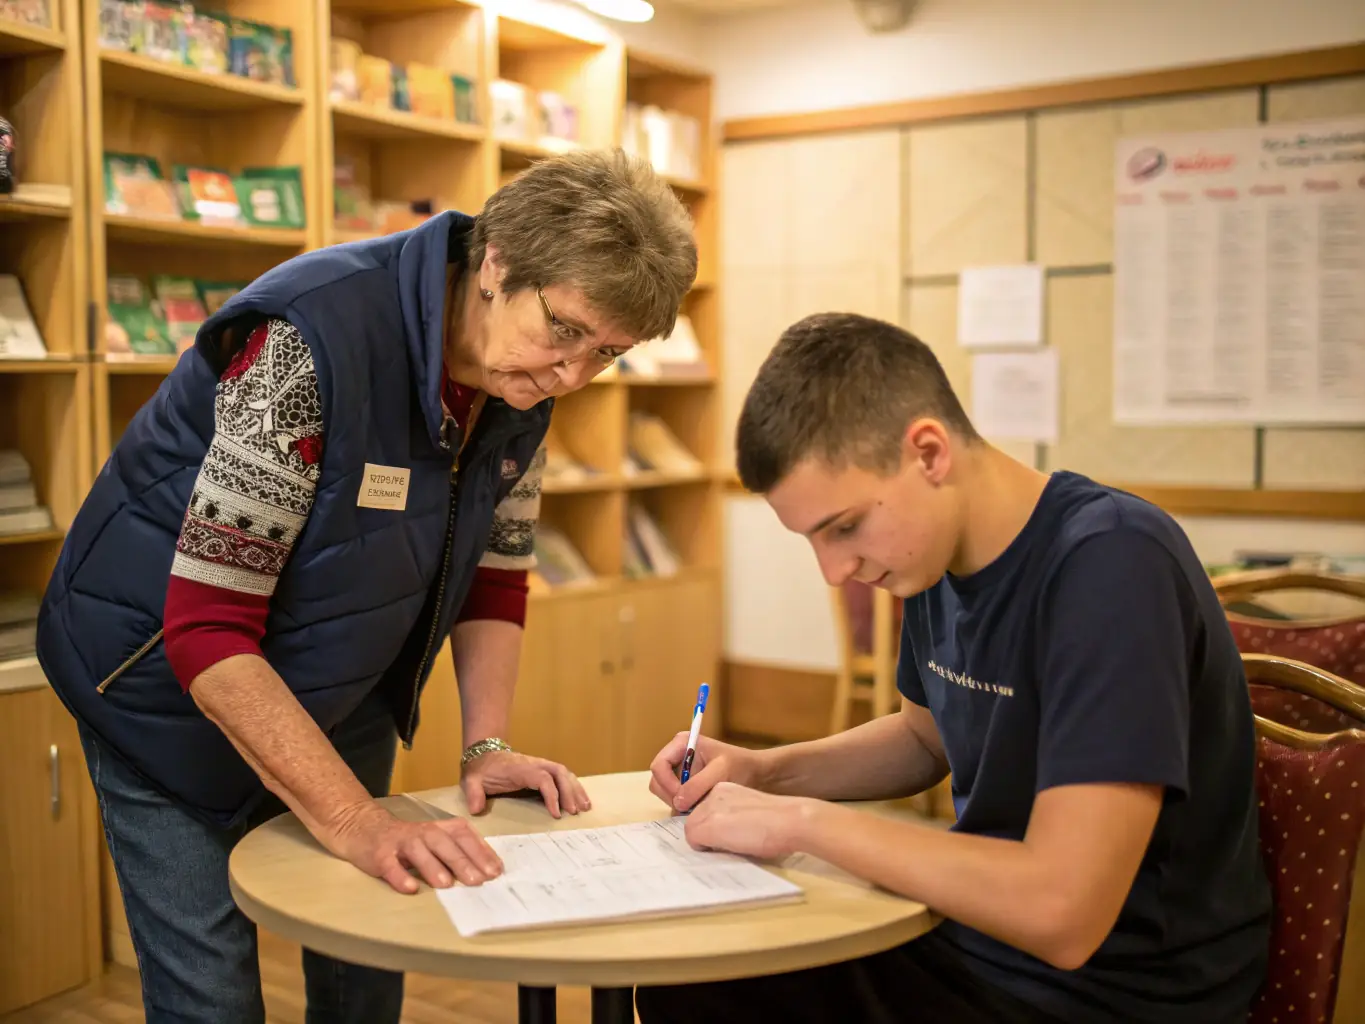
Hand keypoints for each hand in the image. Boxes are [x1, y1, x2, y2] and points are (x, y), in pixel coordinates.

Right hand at [326, 800, 502, 893]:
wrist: (362, 827)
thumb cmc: (407, 840)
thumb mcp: (433, 840)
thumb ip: (456, 852)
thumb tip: (486, 871)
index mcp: (439, 829)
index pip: (464, 835)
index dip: (480, 851)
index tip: (496, 870)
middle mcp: (422, 833)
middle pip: (445, 843)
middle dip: (463, 861)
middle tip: (478, 880)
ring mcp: (400, 842)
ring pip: (419, 851)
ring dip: (433, 867)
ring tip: (447, 884)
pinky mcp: (380, 854)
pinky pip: (390, 865)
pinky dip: (400, 876)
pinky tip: (410, 888)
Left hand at [461, 748, 589, 817]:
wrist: (483, 755)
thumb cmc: (480, 771)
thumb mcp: (471, 781)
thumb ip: (474, 794)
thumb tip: (476, 809)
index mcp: (520, 768)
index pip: (543, 778)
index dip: (552, 795)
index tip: (556, 814)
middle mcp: (534, 764)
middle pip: (560, 773)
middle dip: (570, 792)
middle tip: (575, 812)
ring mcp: (540, 766)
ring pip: (564, 773)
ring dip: (576, 789)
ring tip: (585, 807)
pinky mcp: (543, 770)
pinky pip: (563, 776)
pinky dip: (573, 786)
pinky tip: (580, 799)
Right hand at [649, 732, 766, 812]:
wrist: (756, 774)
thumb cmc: (741, 765)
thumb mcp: (721, 771)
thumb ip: (698, 784)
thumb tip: (678, 801)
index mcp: (682, 744)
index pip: (659, 765)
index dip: (667, 783)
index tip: (682, 798)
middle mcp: (677, 757)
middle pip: (658, 781)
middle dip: (671, 795)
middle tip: (690, 806)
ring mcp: (679, 773)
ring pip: (664, 793)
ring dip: (678, 802)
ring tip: (699, 804)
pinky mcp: (685, 787)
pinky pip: (674, 800)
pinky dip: (683, 807)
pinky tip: (701, 807)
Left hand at [683, 781, 813, 860]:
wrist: (790, 819)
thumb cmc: (780, 820)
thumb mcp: (749, 810)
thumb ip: (731, 816)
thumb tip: (719, 835)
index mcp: (724, 788)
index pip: (704, 810)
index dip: (713, 826)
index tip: (729, 834)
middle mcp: (712, 794)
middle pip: (694, 819)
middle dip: (706, 834)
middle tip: (730, 842)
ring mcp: (707, 809)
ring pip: (692, 830)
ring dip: (706, 841)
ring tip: (732, 845)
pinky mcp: (706, 826)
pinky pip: (694, 841)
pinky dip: (705, 848)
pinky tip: (729, 848)